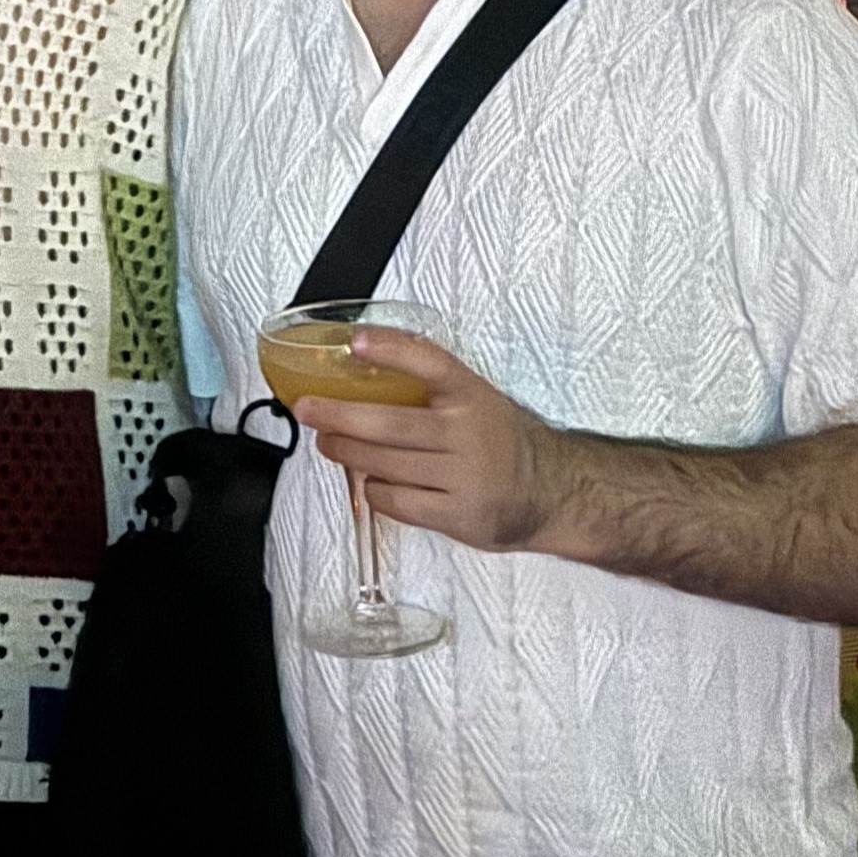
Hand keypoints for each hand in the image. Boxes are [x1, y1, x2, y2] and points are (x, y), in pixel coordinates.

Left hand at [293, 330, 579, 555]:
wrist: (549, 491)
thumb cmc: (501, 442)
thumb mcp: (477, 399)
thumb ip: (434, 387)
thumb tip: (367, 362)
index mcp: (471, 395)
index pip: (430, 363)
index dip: (392, 350)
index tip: (357, 342)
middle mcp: (467, 433)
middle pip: (391, 423)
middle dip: (340, 415)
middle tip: (308, 408)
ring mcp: (463, 475)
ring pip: (387, 464)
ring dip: (347, 452)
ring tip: (328, 442)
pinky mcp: (458, 514)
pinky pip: (399, 502)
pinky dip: (376, 491)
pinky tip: (368, 482)